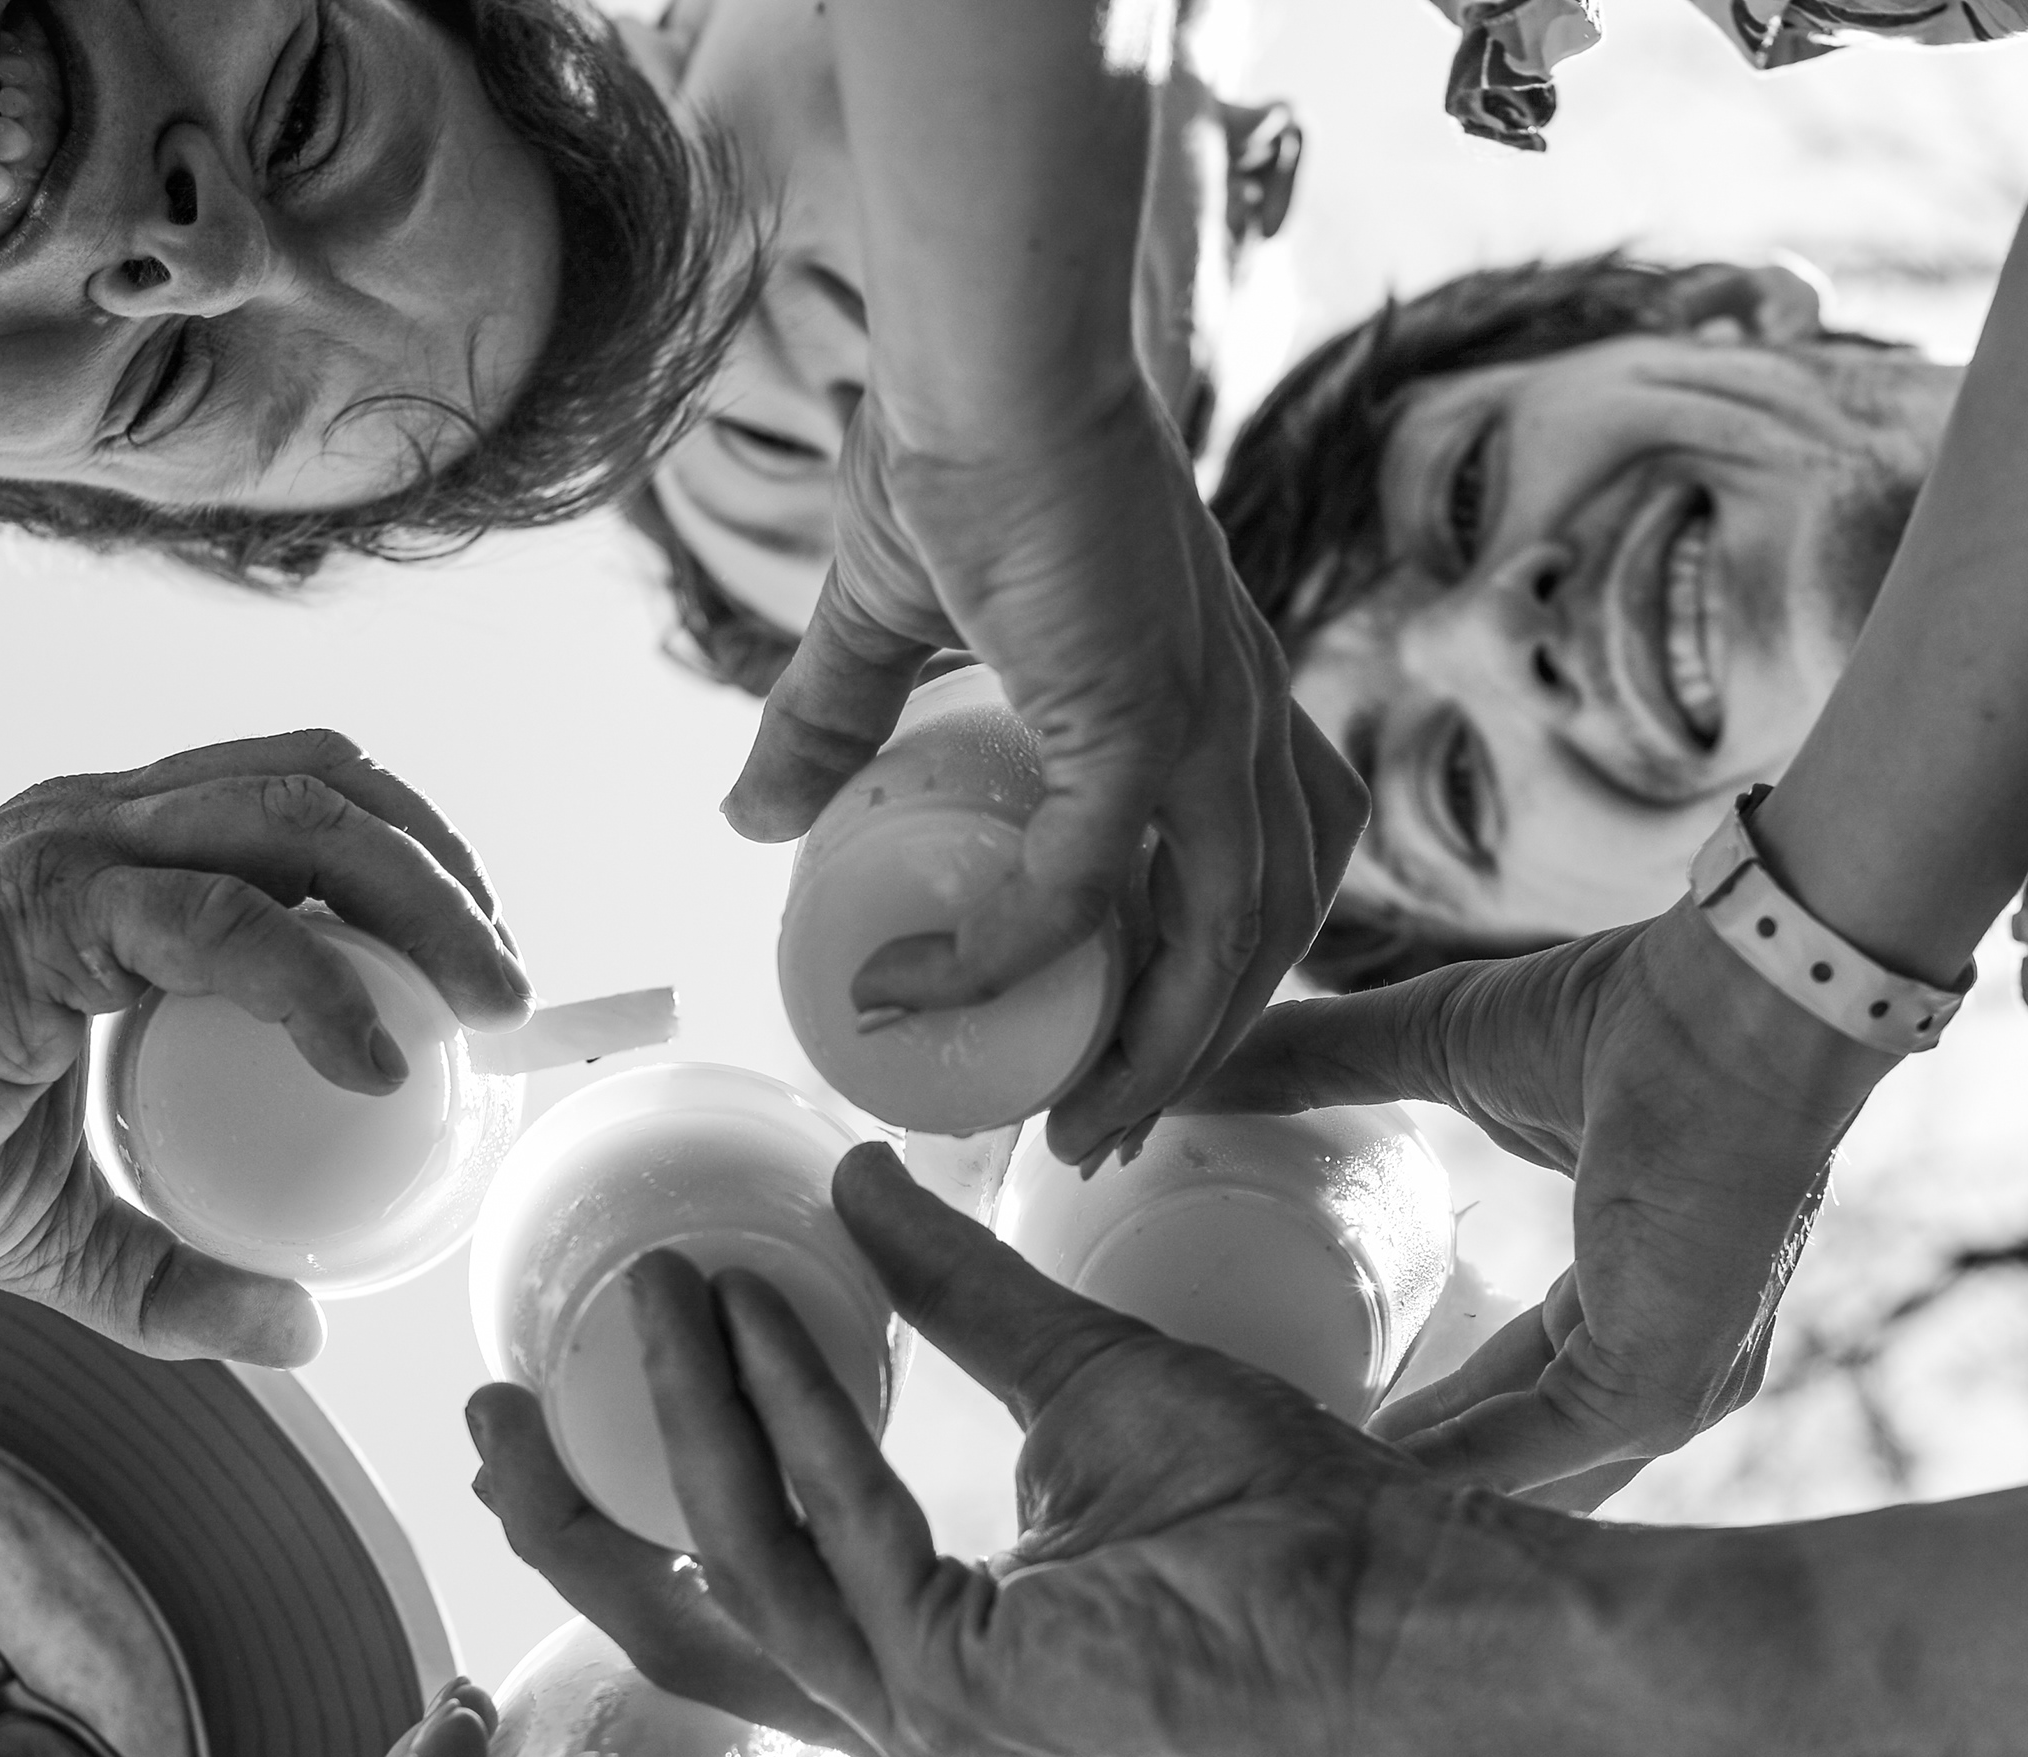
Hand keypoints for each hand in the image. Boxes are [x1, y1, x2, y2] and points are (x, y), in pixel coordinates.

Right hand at [0, 732, 527, 1367]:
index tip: (476, 972)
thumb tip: (299, 1332)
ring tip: (488, 1006)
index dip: (413, 865)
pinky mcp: (45, 905)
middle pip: (331, 785)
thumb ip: (174, 1275)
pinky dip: (323, 980)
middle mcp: (107, 826)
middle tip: (512, 992)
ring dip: (424, 902)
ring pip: (302, 816)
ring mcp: (76, 849)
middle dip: (449, 872)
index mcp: (115, 869)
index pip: (303, 811)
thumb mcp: (54, 1229)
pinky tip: (378, 1059)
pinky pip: (223, 921)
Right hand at [470, 1144, 1565, 1756]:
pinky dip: (792, 1423)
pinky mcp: (967, 1704)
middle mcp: (912, 1721)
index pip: (744, 1583)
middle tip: (488, 1391)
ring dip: (687, 1422)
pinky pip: (838, 1542)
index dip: (645, 1480)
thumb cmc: (1293, 1516)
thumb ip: (962, 1299)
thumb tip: (849, 1180)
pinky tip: (764, 1318)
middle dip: (575, 1510)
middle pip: (682, 1621)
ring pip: (743, 1569)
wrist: (1411, 1602)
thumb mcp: (1088, 1378)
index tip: (591, 1350)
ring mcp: (932, 1730)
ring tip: (653, 1284)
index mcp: (935, 1664)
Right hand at [722, 384, 1365, 1164]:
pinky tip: (928, 990)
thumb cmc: (955, 440)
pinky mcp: (1146, 716)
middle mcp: (1243, 715)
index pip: (1266, 861)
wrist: (983, 354)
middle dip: (1198, 1048)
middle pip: (1272, 927)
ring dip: (1153, 1044)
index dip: (1215, 969)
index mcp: (1215, 689)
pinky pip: (1089, 886)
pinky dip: (1011, 954)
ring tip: (1070, 1120)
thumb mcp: (893, 611)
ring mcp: (1211, 719)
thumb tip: (755, 818)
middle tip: (1104, 1131)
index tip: (1123, 1051)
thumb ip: (837, 717)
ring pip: (1227, 938)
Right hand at [1192, 903, 1895, 1495]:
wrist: (1735, 999)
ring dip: (1398, 1487)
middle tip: (1270, 1470)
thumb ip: (1323, 1063)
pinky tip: (1333, 1467)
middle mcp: (1664, 1370)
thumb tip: (1190, 1061)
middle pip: (1510, 1459)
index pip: (1516, 1389)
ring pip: (1508, 1476)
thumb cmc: (1632, 1012)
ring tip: (1283, 1483)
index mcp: (1638, 1301)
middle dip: (1396, 1475)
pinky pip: (1515, 1457)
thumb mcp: (1445, 1047)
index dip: (1416, 1413)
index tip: (1301, 1413)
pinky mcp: (1651, 1390)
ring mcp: (1666, 1393)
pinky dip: (1424, 1467)